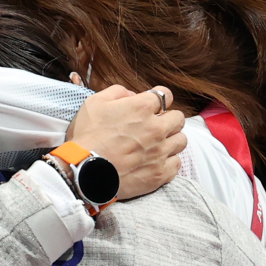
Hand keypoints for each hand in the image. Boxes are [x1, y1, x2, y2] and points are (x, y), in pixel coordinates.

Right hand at [67, 85, 186, 199]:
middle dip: (168, 120)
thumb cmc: (87, 136)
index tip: (151, 107)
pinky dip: (168, 162)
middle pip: (178, 118)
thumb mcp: (94, 103)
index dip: (157, 100)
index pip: (165, 95)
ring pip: (181, 140)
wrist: (84, 171)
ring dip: (171, 140)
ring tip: (156, 145)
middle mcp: (157, 128)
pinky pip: (176, 164)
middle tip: (154, 127)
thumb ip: (117, 92)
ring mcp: (161, 152)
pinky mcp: (160, 173)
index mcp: (142, 107)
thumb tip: (132, 95)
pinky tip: (155, 162)